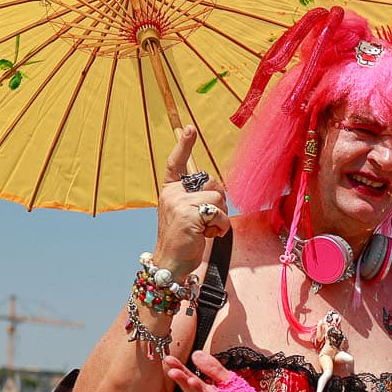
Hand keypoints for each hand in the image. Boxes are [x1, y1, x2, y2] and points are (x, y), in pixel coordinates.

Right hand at [154, 126, 230, 278]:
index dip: (184, 146)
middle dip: (219, 200)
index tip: (189, 128)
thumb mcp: (187, 214)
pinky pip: (219, 213)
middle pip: (212, 182)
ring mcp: (180, 204)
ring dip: (221, 217)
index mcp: (170, 191)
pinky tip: (209, 235)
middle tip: (208, 220)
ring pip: (218, 197)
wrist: (170, 264)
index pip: (175, 164)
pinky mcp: (190, 215)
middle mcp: (173, 194)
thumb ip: (197, 199)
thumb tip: (217, 188)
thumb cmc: (183, 240)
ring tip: (207, 230)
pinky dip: (221, 227)